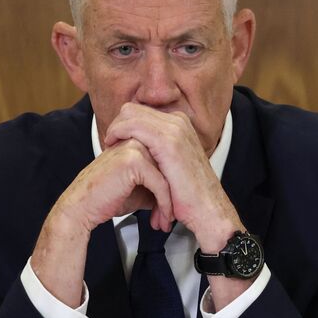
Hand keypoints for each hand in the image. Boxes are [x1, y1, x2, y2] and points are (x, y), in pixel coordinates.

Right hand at [31, 138, 173, 306]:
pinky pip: (160, 184)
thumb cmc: (108, 198)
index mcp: (139, 141)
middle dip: (174, 196)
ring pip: (168, 177)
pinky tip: (162, 220)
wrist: (82, 207)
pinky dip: (164, 205)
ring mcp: (135, 148)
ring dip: (171, 203)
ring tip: (167, 222)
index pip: (168, 163)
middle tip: (173, 218)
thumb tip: (179, 190)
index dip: (173, 187)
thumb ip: (158, 182)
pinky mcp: (133, 160)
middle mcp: (138, 140)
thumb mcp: (140, 189)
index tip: (175, 209)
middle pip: (170, 169)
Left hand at [103, 103, 243, 251]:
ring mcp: (174, 129)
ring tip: (109, 147)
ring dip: (115, 129)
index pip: (141, 111)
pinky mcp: (167, 141)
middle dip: (117, 125)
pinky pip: (132, 125)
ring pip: (130, 113)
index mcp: (180, 124)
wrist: (207, 208)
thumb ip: (157, 151)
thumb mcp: (172, 165)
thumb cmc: (189, 194)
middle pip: (133, 108)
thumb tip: (137, 148)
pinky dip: (118, 134)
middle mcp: (178, 121)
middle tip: (110, 144)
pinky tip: (113, 148)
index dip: (124, 125)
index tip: (116, 143)